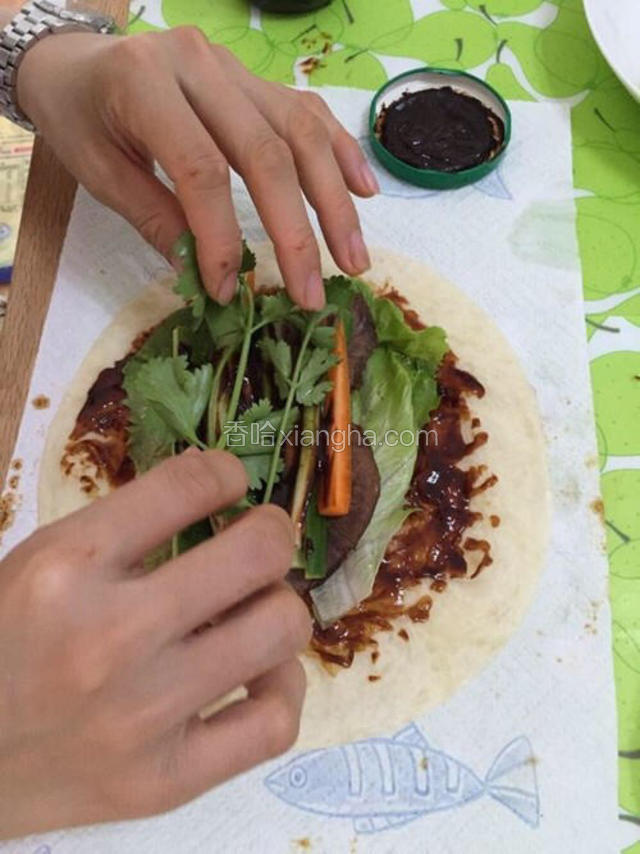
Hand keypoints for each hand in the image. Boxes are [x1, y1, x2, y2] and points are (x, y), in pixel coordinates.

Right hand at [0, 449, 309, 836]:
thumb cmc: (5, 643)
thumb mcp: (41, 563)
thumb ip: (125, 526)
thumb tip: (214, 486)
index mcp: (66, 568)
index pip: (186, 487)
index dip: (226, 473)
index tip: (232, 483)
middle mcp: (109, 637)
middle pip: (256, 553)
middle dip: (270, 533)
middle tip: (260, 541)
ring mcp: (142, 716)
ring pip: (280, 630)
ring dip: (280, 606)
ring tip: (258, 608)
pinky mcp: (165, 782)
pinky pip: (274, 723)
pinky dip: (284, 687)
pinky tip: (261, 673)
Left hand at [16, 28, 378, 308]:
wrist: (74, 59)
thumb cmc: (79, 116)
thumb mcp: (99, 172)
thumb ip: (155, 218)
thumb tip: (205, 277)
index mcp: (146, 84)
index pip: (202, 171)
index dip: (220, 237)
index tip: (226, 290)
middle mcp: (201, 64)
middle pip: (268, 153)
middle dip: (296, 233)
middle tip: (313, 293)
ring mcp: (235, 67)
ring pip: (300, 133)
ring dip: (333, 202)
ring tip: (354, 258)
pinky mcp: (254, 78)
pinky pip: (306, 111)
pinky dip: (339, 152)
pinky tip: (364, 191)